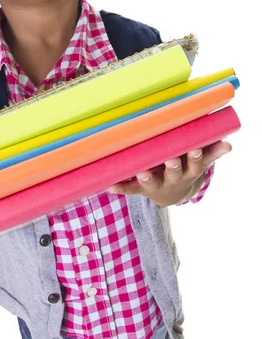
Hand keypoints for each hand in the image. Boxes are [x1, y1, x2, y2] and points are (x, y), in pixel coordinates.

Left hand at [108, 140, 231, 206]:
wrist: (173, 194)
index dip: (196, 157)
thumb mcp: (201, 161)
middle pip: (175, 173)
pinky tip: (110, 186)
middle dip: (173, 166)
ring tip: (141, 172)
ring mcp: (156, 185)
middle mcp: (173, 179)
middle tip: (172, 159)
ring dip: (146, 178)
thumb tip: (228, 144)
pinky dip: (121, 188)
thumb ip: (212, 151)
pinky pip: (130, 189)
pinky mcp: (141, 189)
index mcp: (189, 171)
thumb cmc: (187, 167)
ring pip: (152, 182)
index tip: (196, 148)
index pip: (196, 164)